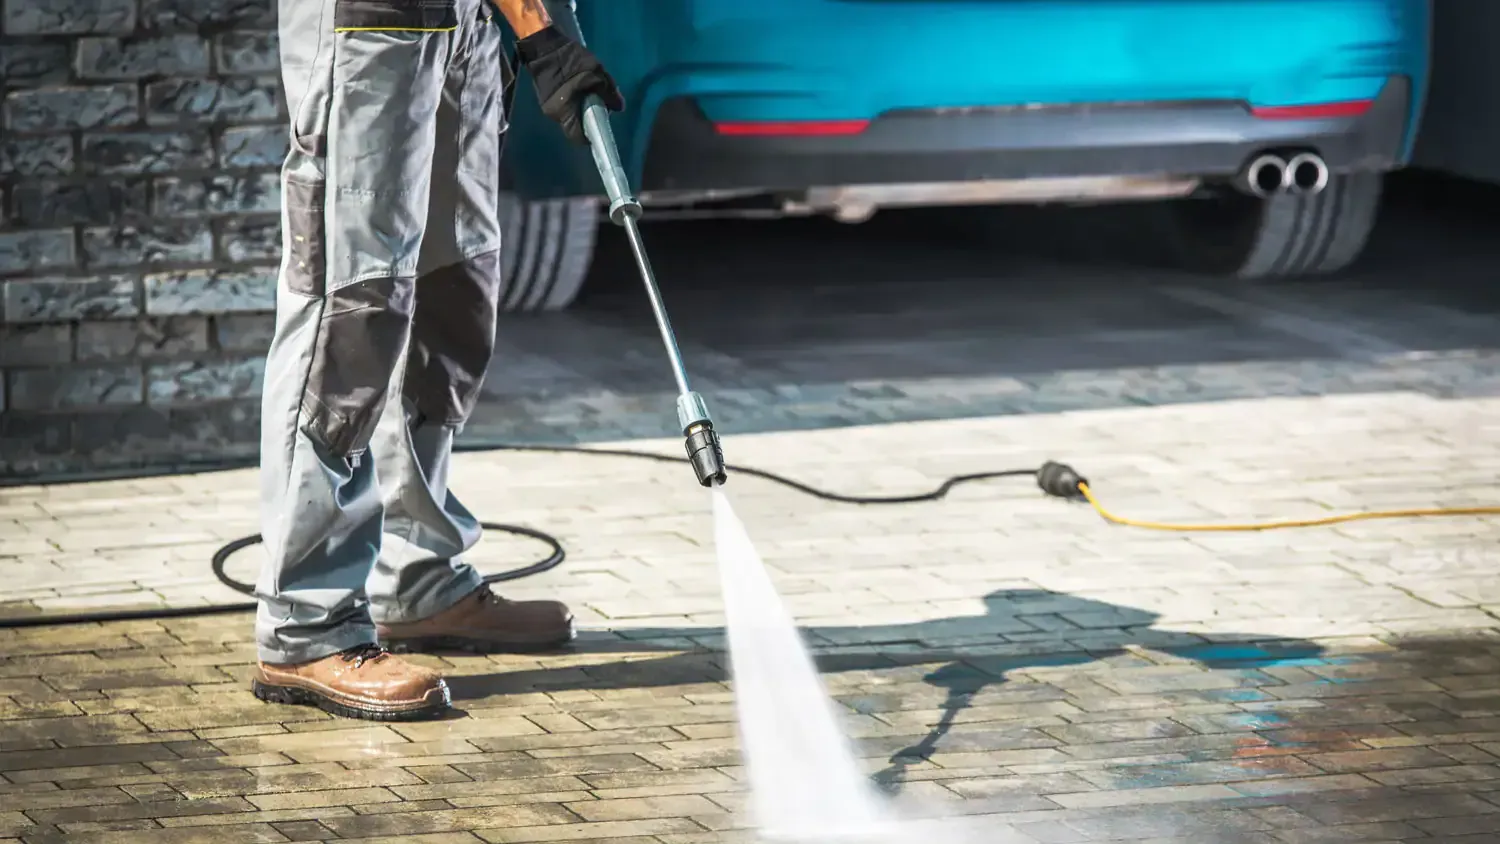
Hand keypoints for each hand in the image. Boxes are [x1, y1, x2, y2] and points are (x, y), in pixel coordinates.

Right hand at [516, 25, 624, 144]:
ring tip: (590, 92)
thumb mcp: (596, 73)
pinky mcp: (545, 96)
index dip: (590, 135)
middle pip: (574, 125)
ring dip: (580, 108)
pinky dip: (573, 101)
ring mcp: (547, 105)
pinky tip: (579, 87)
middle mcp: (553, 113)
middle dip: (588, 119)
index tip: (601, 126)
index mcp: (565, 111)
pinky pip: (563, 106)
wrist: (543, 44)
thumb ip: (609, 92)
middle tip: (599, 104)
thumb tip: (619, 107)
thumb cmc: (569, 60)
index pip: (577, 136)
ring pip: (569, 115)